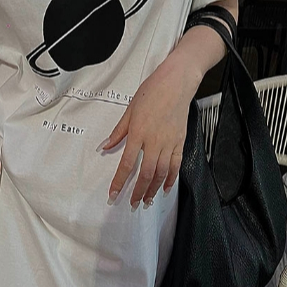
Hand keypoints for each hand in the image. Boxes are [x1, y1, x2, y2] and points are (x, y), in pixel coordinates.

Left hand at [99, 61, 199, 210]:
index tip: (114, 194)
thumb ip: (118, 131)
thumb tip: (106, 145)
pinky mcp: (180, 142)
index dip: (120, 181)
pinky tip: (165, 188)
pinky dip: (171, 179)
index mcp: (138, 132)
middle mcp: (154, 141)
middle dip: (138, 191)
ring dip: (153, 189)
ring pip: (162, 173)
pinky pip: (176, 165)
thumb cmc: (152, 91)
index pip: (127, 163)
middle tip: (132, 203)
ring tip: (146, 200)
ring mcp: (169, 142)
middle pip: (146, 173)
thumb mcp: (130, 109)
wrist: (176, 83)